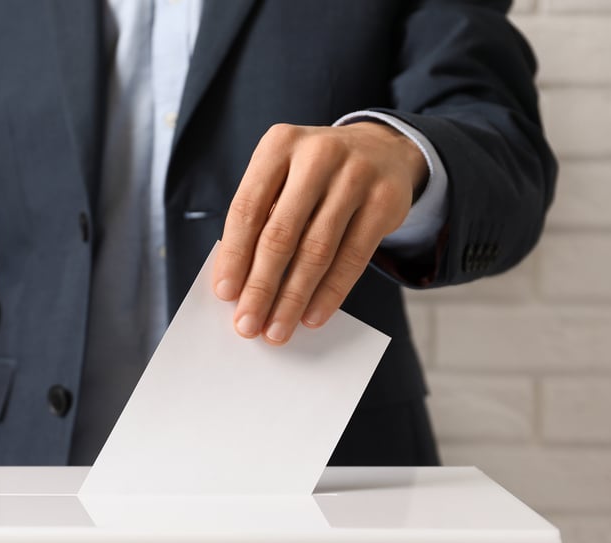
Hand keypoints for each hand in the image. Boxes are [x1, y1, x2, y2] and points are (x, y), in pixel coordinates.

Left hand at [212, 121, 427, 344]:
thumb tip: (238, 285)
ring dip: (293, 299)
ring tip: (277, 329)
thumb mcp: (282, 178)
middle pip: (281, 234)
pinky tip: (312, 316)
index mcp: (279, 144)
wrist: (381, 149)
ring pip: (317, 251)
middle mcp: (317, 154)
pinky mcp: (385, 202)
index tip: (225, 294)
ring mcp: (356, 176)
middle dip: (261, 287)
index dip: (234, 255)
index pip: (248, 208)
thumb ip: (261, 220)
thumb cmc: (313, 176)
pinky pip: (353, 258)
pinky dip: (329, 293)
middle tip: (247, 325)